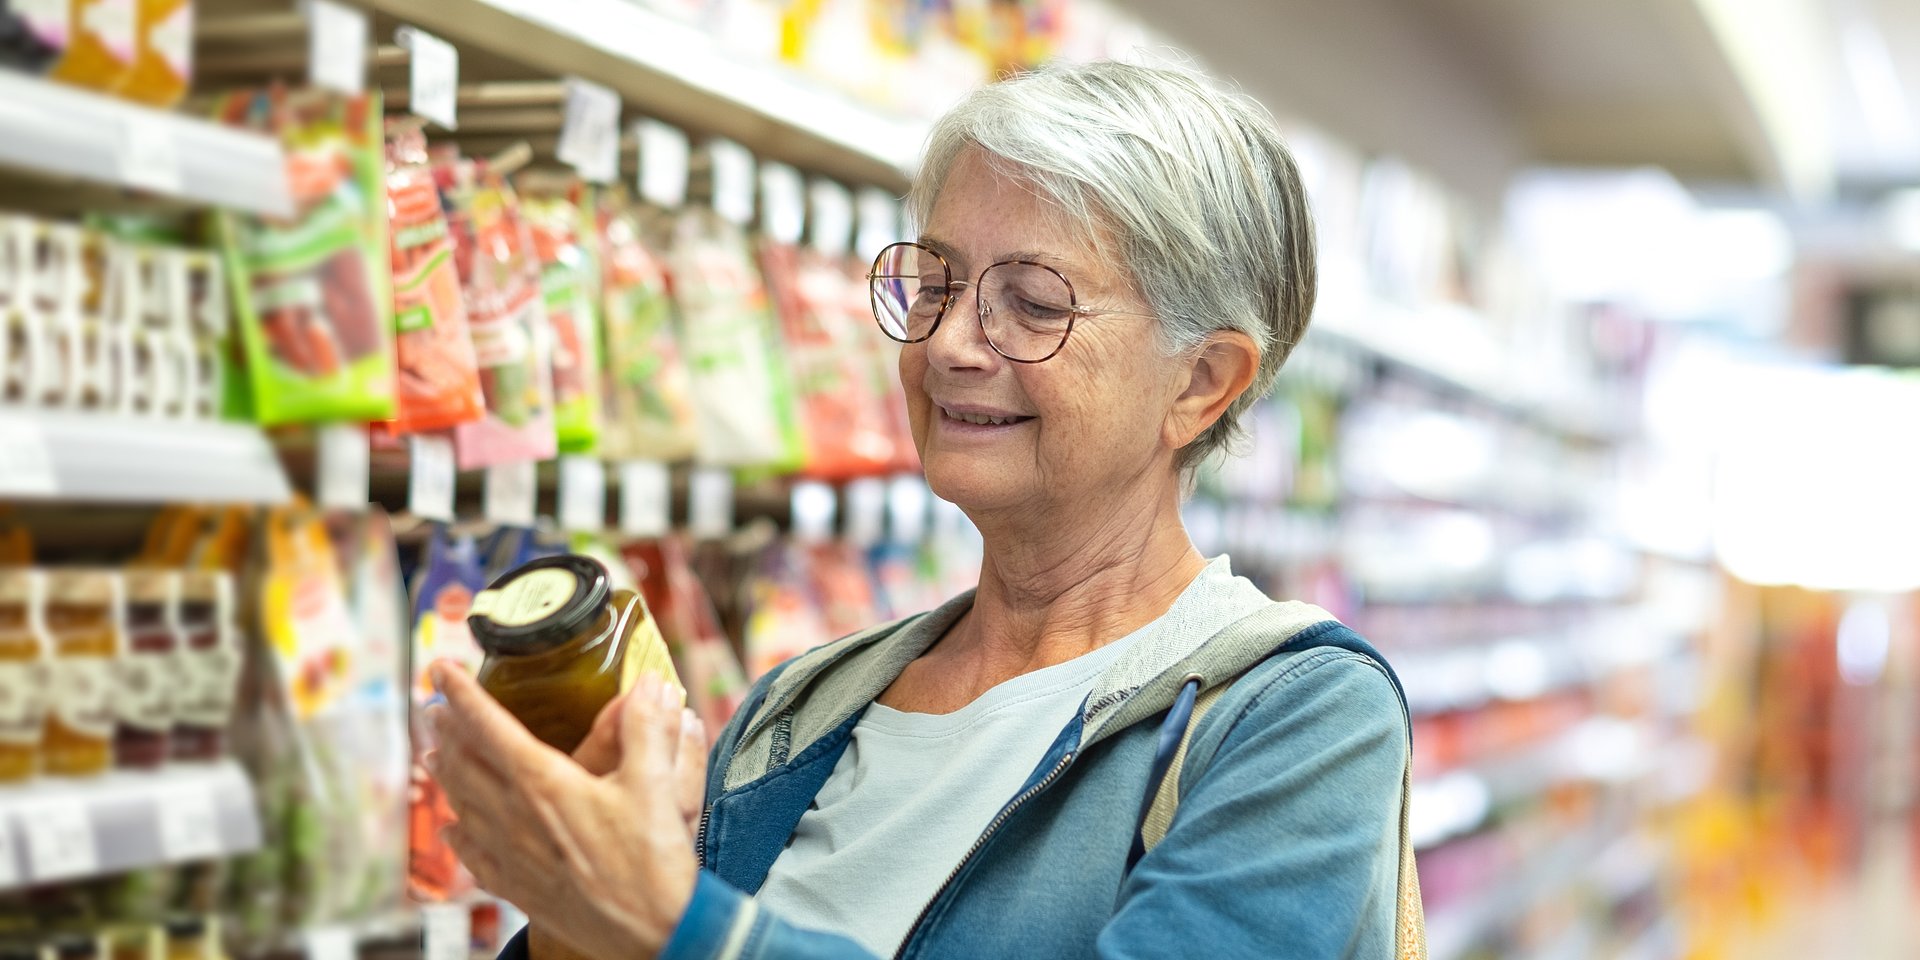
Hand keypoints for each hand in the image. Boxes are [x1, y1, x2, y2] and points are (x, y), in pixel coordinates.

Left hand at [425, 662, 708, 958]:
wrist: (654, 932)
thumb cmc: (653, 861)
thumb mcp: (657, 785)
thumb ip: (648, 729)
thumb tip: (650, 685)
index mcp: (543, 784)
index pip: (488, 727)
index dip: (461, 694)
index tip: (440, 668)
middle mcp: (516, 818)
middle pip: (464, 764)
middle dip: (447, 730)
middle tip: (435, 706)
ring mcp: (513, 857)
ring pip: (462, 806)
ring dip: (445, 776)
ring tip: (432, 757)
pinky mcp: (520, 888)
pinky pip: (474, 857)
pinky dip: (458, 836)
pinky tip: (453, 831)